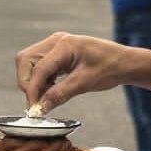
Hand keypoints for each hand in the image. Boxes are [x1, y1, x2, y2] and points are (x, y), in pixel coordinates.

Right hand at [16, 32, 134, 111]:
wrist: (124, 62)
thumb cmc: (110, 68)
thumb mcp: (85, 83)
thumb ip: (60, 94)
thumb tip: (40, 107)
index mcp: (64, 45)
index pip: (38, 69)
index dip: (32, 90)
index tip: (34, 109)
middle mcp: (56, 41)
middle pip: (25, 60)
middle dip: (27, 83)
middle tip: (36, 103)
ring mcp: (55, 45)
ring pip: (29, 62)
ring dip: (32, 81)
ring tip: (45, 99)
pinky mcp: (57, 52)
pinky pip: (39, 65)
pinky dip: (40, 79)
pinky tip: (51, 91)